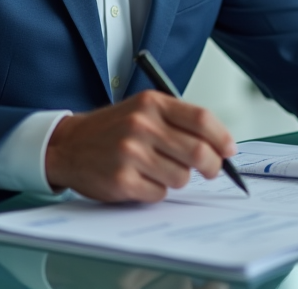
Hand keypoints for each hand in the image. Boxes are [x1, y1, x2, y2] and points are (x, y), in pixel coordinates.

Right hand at [44, 90, 235, 202]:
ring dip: (177, 178)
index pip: (201, 119)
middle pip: (198, 151)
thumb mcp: (144, 110)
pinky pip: (159, 193)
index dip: (221, 138)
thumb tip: (220, 145)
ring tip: (158, 169)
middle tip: (211, 170)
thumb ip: (179, 122)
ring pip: (182, 177)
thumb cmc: (113, 129)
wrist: (69, 145)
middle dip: (211, 166)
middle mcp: (141, 125)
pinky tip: (140, 179)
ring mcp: (130, 153)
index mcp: (151, 103)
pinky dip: (156, 190)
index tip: (229, 150)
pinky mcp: (121, 180)